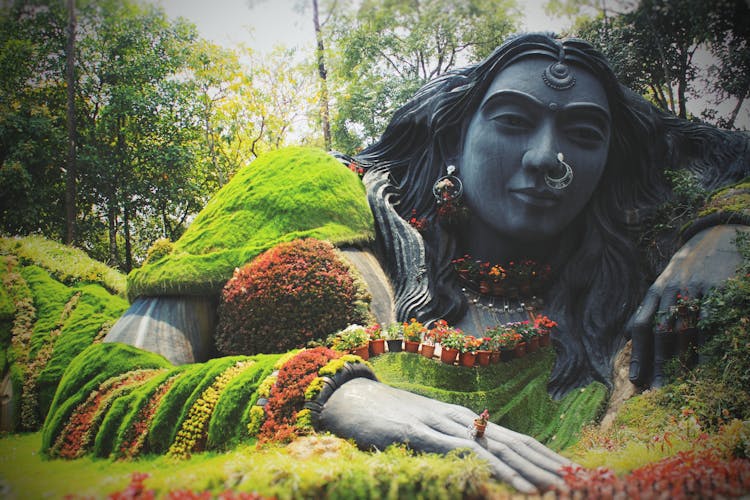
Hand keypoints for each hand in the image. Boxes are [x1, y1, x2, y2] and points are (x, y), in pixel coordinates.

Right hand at [317, 377, 570, 493]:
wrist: (347, 398)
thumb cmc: (383, 417)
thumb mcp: (420, 432)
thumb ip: (446, 445)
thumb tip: (472, 464)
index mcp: (461, 418)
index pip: (511, 437)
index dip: (542, 455)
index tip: (569, 472)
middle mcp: (460, 417)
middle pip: (514, 441)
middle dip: (547, 464)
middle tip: (580, 482)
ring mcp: (442, 423)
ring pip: (499, 446)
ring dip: (533, 469)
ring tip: (561, 486)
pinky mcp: (423, 433)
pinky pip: (469, 453)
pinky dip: (499, 470)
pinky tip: (519, 485)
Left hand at [628, 224, 748, 386]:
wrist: (716, 236)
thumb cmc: (688, 269)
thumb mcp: (663, 284)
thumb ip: (648, 309)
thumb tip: (625, 335)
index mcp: (655, 292)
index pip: (641, 326)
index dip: (638, 355)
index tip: (637, 381)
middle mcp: (670, 291)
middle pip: (662, 333)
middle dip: (659, 365)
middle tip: (658, 392)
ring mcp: (695, 289)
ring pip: (686, 329)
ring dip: (682, 360)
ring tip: (681, 385)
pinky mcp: (719, 288)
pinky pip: (711, 320)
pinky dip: (708, 342)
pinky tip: (707, 363)